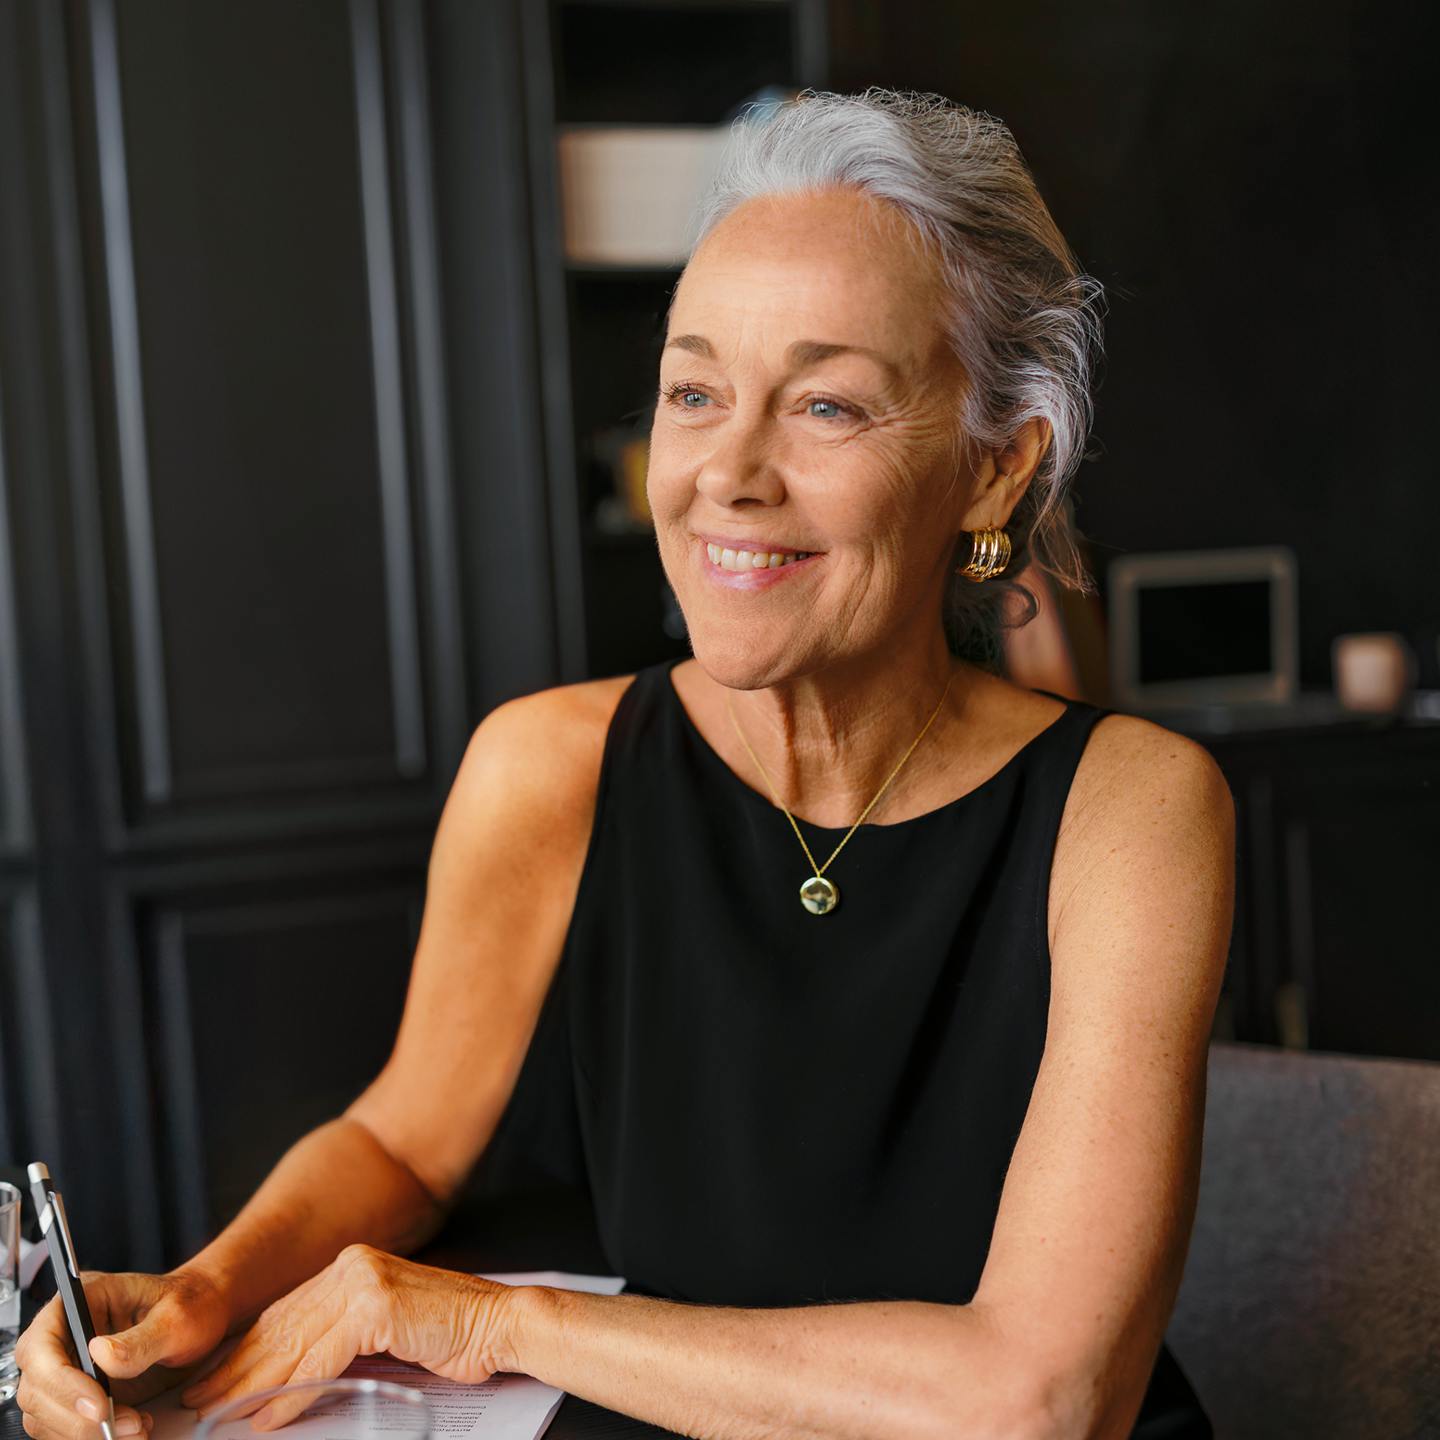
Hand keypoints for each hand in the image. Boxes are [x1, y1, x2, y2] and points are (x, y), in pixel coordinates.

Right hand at [13, 1267, 230, 1439]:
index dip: (60, 1381)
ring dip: (86, 1434)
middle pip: (36, 1390)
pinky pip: (66, 1429)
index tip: (98, 1405)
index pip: (40, 1346)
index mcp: (81, 1299)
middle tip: (119, 1426)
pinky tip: (133, 1428)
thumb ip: (141, 1339)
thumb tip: (101, 1354)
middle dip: (75, 1418)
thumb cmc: (191, 1303)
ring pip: (46, 1417)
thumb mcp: (177, 1316)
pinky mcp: (80, 1396)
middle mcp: (66, 1335)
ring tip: (136, 1427)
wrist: (205, 1316)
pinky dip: (94, 1438)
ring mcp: (69, 1368)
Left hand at [178, 1245, 521, 1429]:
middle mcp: (352, 1265)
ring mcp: (362, 1282)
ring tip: (219, 1413)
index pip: (286, 1312)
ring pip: (293, 1343)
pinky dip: (289, 1394)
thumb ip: (341, 1338)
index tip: (213, 1377)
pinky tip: (266, 1416)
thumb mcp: (384, 1331)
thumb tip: (290, 1374)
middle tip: (198, 1400)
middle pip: (281, 1325)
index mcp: (352, 1265)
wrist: (499, 1324)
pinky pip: (319, 1361)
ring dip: (252, 1385)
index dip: (245, 1348)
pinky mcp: (375, 1307)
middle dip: (236, 1368)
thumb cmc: (450, 1335)